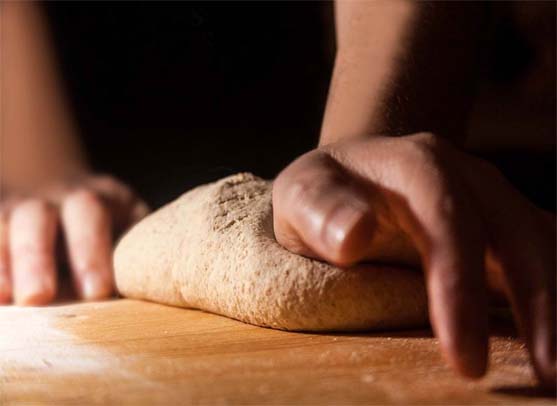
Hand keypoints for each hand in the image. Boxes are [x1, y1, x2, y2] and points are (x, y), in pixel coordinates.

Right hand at [0, 174, 147, 304]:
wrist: (72, 201)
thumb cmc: (116, 233)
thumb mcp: (134, 232)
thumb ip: (136, 255)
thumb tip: (148, 292)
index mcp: (99, 198)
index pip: (91, 213)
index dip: (91, 251)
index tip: (97, 291)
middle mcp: (53, 197)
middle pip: (38, 215)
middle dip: (36, 256)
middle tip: (38, 297)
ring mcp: (18, 207)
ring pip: (1, 223)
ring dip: (1, 261)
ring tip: (4, 298)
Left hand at [273, 133, 555, 386]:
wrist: (356, 172)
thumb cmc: (324, 193)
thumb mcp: (302, 195)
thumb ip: (319, 210)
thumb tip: (353, 238)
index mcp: (415, 164)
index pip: (448, 218)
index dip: (460, 285)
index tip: (464, 357)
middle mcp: (467, 176)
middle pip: (517, 232)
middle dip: (538, 303)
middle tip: (546, 376)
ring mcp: (492, 198)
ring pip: (543, 243)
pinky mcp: (503, 225)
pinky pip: (544, 254)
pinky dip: (554, 292)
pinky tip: (551, 334)